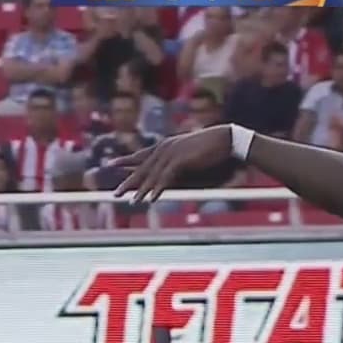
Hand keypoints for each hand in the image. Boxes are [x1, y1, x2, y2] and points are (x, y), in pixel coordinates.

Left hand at [110, 124, 232, 202]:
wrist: (230, 141)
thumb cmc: (217, 151)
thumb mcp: (195, 160)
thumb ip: (184, 168)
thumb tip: (179, 173)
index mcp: (168, 145)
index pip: (143, 154)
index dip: (127, 160)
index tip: (113, 165)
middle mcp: (165, 148)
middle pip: (142, 167)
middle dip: (129, 181)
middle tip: (115, 193)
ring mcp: (171, 153)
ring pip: (151, 175)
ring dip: (142, 190)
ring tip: (132, 202)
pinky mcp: (180, 160)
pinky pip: (164, 178)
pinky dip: (157, 189)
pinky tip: (152, 200)